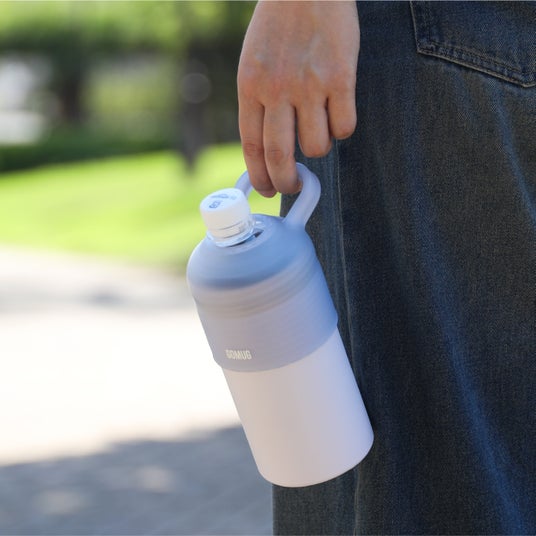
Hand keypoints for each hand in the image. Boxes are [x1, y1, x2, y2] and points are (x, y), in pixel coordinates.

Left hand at [237, 1, 359, 196]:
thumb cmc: (279, 27)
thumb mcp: (254, 63)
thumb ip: (258, 103)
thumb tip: (266, 151)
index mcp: (250, 86)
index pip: (252, 147)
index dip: (259, 177)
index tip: (267, 191)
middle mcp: (277, 89)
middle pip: (281, 157)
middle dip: (287, 182)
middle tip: (295, 186)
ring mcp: (310, 84)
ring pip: (316, 147)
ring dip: (319, 148)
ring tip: (318, 127)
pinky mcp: (341, 78)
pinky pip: (344, 128)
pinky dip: (342, 129)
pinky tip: (337, 112)